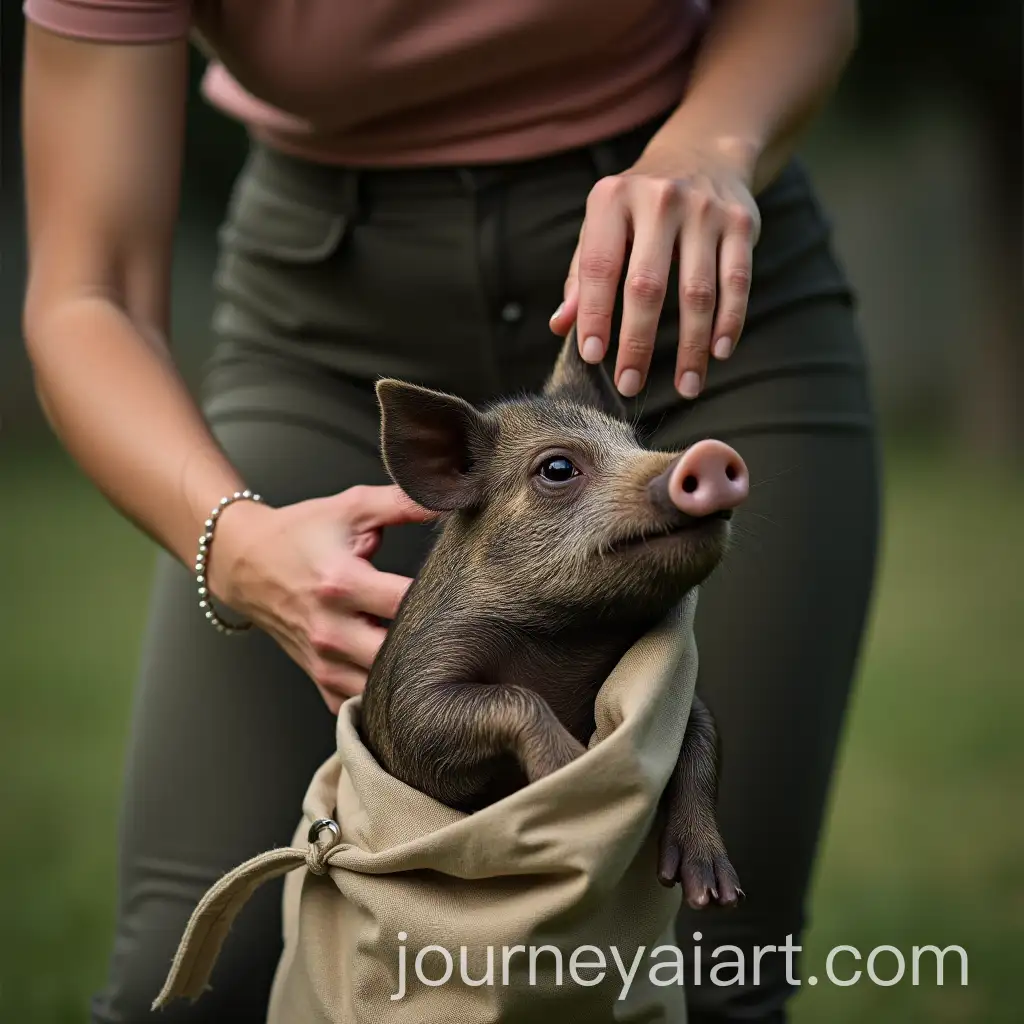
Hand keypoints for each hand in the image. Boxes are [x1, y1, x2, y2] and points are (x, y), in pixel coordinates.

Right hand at [206, 485, 435, 713]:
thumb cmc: (301, 532)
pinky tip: (401, 672)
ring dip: (410, 671)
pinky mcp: (320, 679)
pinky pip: (360, 704)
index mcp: (341, 583)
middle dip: (430, 642)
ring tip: (432, 649)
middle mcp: (331, 630)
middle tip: (454, 627)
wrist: (245, 562)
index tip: (461, 590)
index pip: (407, 602)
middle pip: (399, 654)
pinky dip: (382, 694)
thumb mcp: (352, 507)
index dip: (441, 597)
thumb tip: (449, 498)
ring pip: (382, 686)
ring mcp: (324, 661)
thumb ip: (403, 503)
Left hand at [550, 140, 760, 399]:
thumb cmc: (638, 208)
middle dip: (637, 342)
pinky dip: (729, 322)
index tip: (592, 357)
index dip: (594, 315)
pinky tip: (718, 354)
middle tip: (630, 385)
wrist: (702, 152)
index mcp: (613, 199)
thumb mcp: (603, 228)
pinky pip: (737, 282)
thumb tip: (560, 327)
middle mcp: (659, 199)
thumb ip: (581, 277)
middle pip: (647, 286)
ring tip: (686, 387)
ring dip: (691, 346)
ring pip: (698, 292)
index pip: (599, 267)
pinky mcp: (741, 223)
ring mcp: (704, 210)